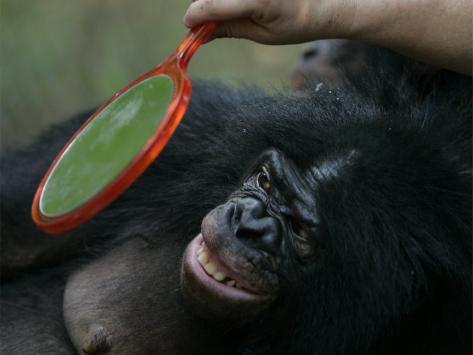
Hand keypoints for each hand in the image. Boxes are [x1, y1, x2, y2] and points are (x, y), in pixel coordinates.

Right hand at [183, 0, 355, 44]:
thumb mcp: (263, 34)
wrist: (326, 4)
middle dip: (204, 6)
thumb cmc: (298, 24)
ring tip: (232, 12)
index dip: (196, 16)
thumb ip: (229, 28)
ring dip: (217, 0)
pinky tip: (237, 5)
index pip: (212, 4)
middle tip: (207, 22)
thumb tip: (201, 33)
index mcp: (258, 0)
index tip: (189, 25)